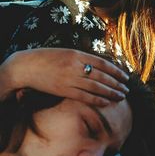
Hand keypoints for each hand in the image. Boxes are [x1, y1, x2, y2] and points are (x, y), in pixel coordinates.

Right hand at [0, 48, 129, 105]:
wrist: (27, 66)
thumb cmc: (47, 58)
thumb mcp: (66, 52)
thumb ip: (82, 58)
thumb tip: (99, 67)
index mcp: (77, 54)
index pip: (103, 63)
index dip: (116, 71)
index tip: (125, 76)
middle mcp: (76, 66)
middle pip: (102, 76)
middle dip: (116, 84)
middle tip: (126, 89)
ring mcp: (70, 79)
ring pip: (96, 87)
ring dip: (111, 93)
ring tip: (121, 96)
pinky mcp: (64, 90)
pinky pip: (85, 96)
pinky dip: (97, 100)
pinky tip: (106, 102)